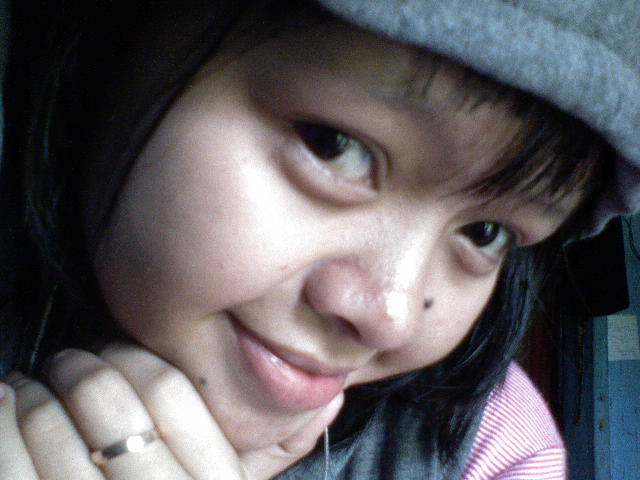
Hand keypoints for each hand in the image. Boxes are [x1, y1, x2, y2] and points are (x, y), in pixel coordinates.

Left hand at [0, 345, 343, 478]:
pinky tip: (3, 408)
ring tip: (23, 386)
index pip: (168, 390)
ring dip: (30, 393)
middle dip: (77, 367)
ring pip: (52, 427)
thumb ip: (280, 453)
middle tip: (65, 363)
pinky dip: (0, 426)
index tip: (112, 353)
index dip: (131, 358)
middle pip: (108, 400)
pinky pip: (10, 468)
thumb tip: (329, 396)